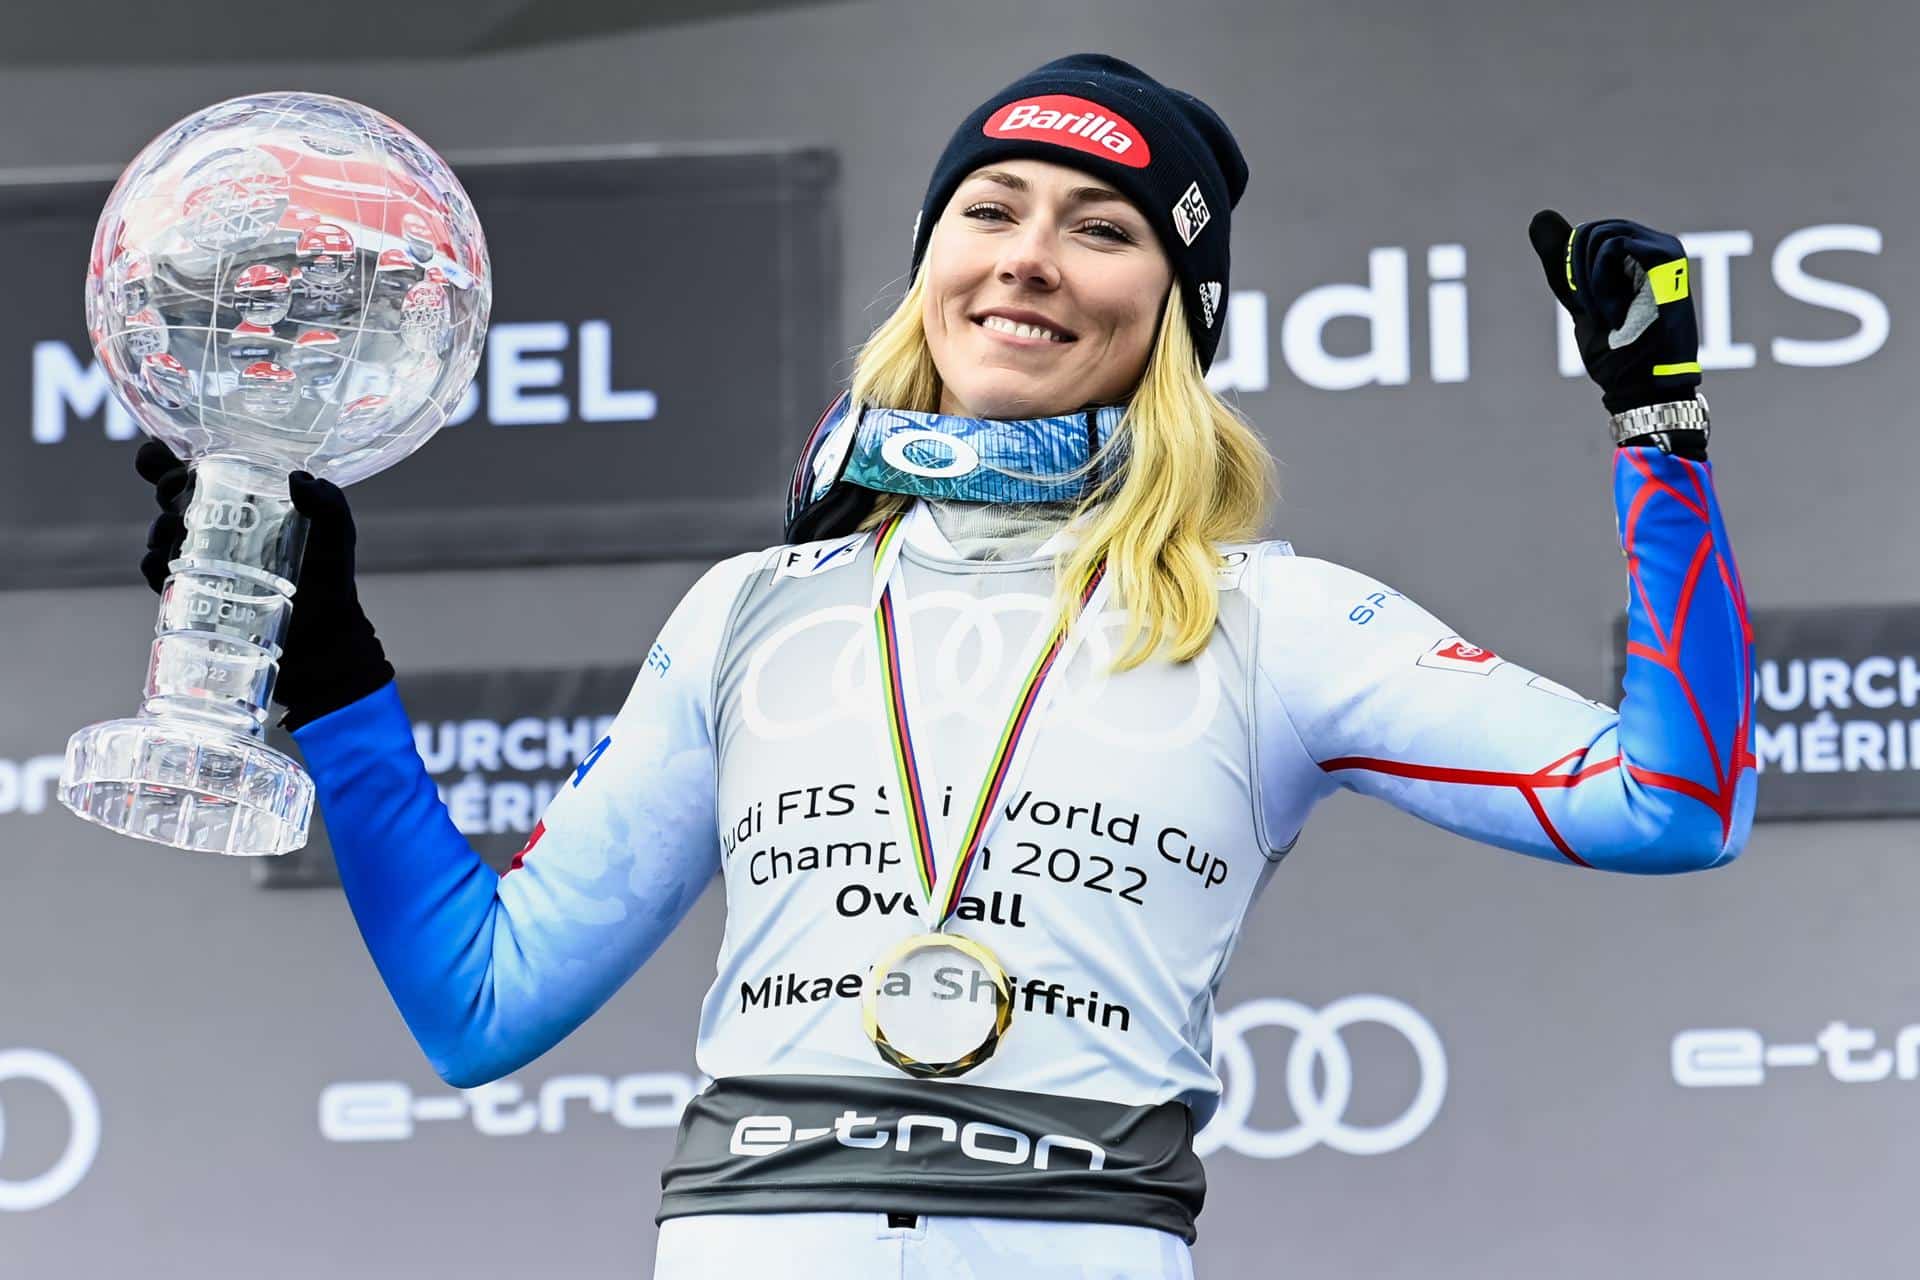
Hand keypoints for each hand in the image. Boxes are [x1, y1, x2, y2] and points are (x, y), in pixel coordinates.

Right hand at [134, 441, 392, 728]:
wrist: (321, 637)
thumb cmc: (330, 578)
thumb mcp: (336, 535)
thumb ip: (329, 503)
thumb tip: (298, 479)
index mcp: (244, 496)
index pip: (196, 466)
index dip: (171, 459)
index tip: (181, 467)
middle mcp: (216, 522)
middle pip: (170, 493)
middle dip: (166, 488)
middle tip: (180, 499)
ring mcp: (200, 556)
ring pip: (160, 531)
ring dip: (159, 527)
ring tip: (174, 534)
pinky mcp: (191, 590)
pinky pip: (156, 572)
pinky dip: (151, 565)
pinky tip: (161, 565)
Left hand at [1529, 211, 1701, 415]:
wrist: (1642, 385)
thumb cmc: (1616, 351)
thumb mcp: (1579, 299)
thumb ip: (1563, 263)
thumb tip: (1539, 216)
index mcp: (1638, 254)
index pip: (1586, 237)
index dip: (1572, 272)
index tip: (1588, 307)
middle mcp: (1654, 245)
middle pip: (1589, 231)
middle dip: (1577, 275)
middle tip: (1597, 312)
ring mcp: (1663, 247)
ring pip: (1597, 236)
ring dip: (1589, 283)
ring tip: (1611, 314)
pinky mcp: (1666, 255)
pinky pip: (1610, 245)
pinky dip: (1599, 283)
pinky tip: (1616, 312)